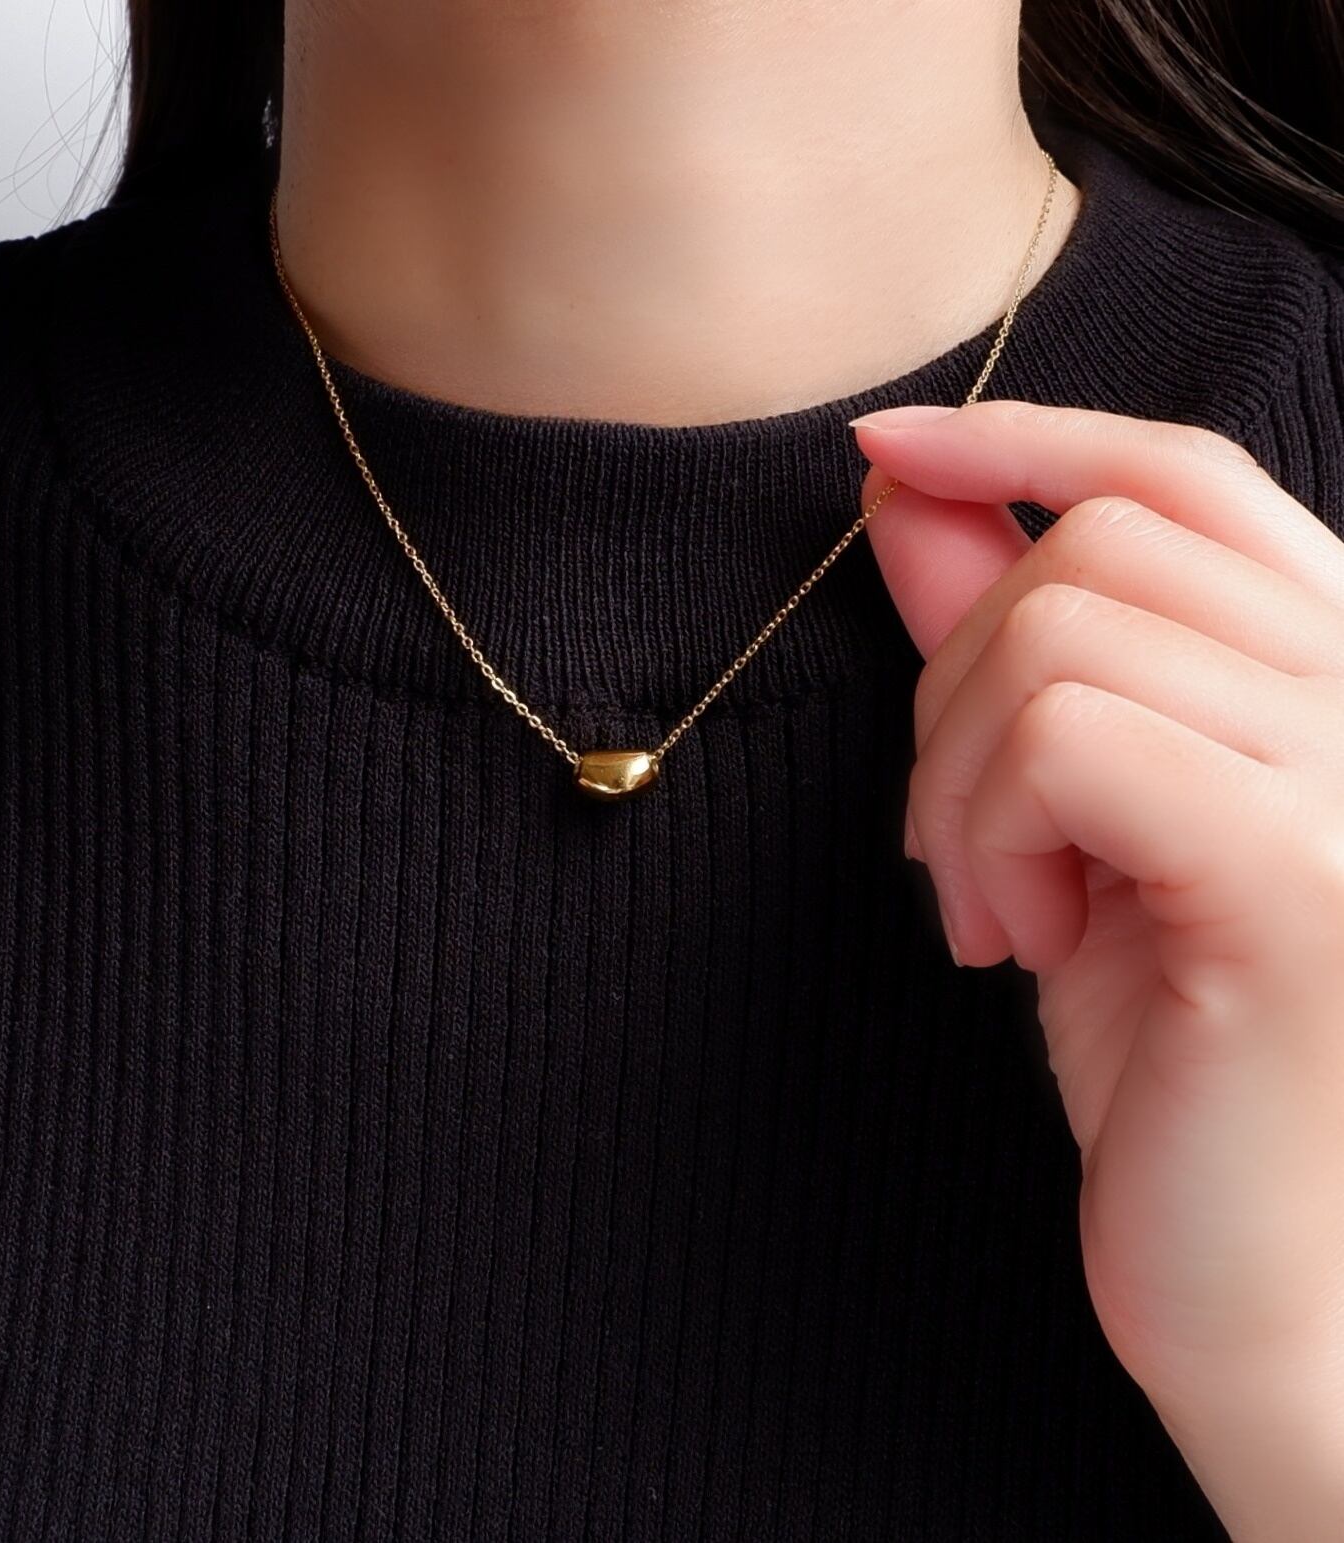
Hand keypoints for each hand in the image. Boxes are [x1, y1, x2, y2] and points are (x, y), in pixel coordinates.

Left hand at [852, 399, 1343, 1540]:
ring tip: (996, 907)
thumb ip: (998, 649)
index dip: (1022, 434)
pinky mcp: (1305, 880)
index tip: (882, 451)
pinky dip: (993, 829)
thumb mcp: (1058, 822)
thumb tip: (911, 498)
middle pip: (1092, 550)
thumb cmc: (1166, 1053)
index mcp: (1331, 673)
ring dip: (962, 777)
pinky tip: (1019, 936)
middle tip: (963, 844)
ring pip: (1060, 637)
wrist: (1260, 1279)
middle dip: (956, 683)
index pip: (1180, 476)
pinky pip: (1073, 738)